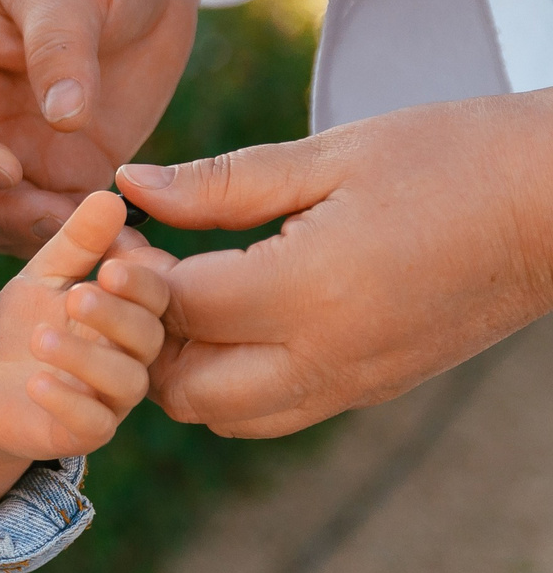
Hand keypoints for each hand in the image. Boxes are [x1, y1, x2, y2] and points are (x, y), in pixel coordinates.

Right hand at [0, 0, 242, 254]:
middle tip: (52, 217)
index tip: (6, 169)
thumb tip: (63, 119)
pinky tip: (126, 240)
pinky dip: (88, 235)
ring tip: (95, 236)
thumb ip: (60, 50)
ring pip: (0, 217)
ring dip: (39, 233)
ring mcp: (18, 151)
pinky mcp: (70, 173)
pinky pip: (64, 218)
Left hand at [0, 191, 174, 509]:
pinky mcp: (85, 432)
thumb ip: (76, 243)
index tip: (112, 261)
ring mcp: (111, 397)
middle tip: (78, 296)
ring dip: (84, 358)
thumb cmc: (22, 324)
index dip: (140, 279)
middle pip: (147, 336)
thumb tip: (111, 195)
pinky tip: (38, 382)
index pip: (156, 293)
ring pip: (124, 381)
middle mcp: (133, 356)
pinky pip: (91, 424)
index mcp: (130, 311)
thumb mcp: (42, 277)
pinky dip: (68, 403)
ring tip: (40, 338)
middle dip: (116, 315)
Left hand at [123, 92, 552, 437]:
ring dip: (187, 368)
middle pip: (185, 389)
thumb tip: (130, 187)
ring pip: (226, 416)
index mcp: (313, 292)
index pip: (178, 310)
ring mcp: (355, 383)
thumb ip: (220, 183)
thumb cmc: (452, 159)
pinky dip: (235, 381)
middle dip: (145, 337)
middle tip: (144, 274)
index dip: (131, 274)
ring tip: (188, 296)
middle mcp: (329, 357)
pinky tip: (237, 316)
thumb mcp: (330, 156)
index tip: (120, 232)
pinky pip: (276, 411)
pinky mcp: (375, 389)